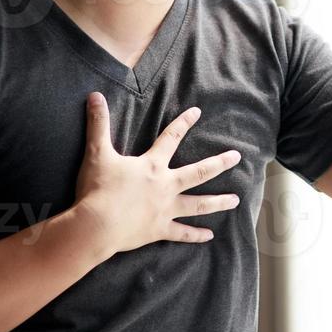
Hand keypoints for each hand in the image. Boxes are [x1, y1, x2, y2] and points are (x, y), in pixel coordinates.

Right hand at [72, 92, 241, 255]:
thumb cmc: (97, 189)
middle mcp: (165, 186)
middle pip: (198, 173)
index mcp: (152, 166)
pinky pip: (182, 234)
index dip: (183, 123)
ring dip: (218, 202)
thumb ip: (98, 124)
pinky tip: (210, 236)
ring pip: (198, 205)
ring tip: (236, 200)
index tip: (198, 112)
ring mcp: (165, 210)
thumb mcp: (96, 153)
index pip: (170, 138)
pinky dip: (196, 235)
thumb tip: (94, 95)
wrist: (96, 226)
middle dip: (219, 163)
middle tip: (237, 157)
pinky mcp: (159, 230)